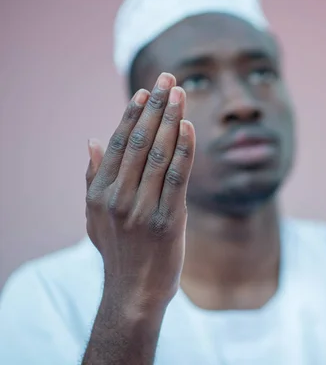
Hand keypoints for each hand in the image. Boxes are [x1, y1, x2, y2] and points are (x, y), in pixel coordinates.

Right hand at [85, 73, 195, 309]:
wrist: (133, 293)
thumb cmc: (119, 251)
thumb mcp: (95, 215)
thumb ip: (93, 176)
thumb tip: (91, 139)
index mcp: (99, 192)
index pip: (117, 142)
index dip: (133, 114)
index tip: (146, 91)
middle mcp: (117, 196)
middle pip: (138, 140)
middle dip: (155, 106)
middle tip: (168, 78)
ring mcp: (142, 208)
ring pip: (157, 153)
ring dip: (171, 119)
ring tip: (181, 93)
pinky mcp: (167, 220)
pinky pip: (177, 176)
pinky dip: (184, 148)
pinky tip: (189, 126)